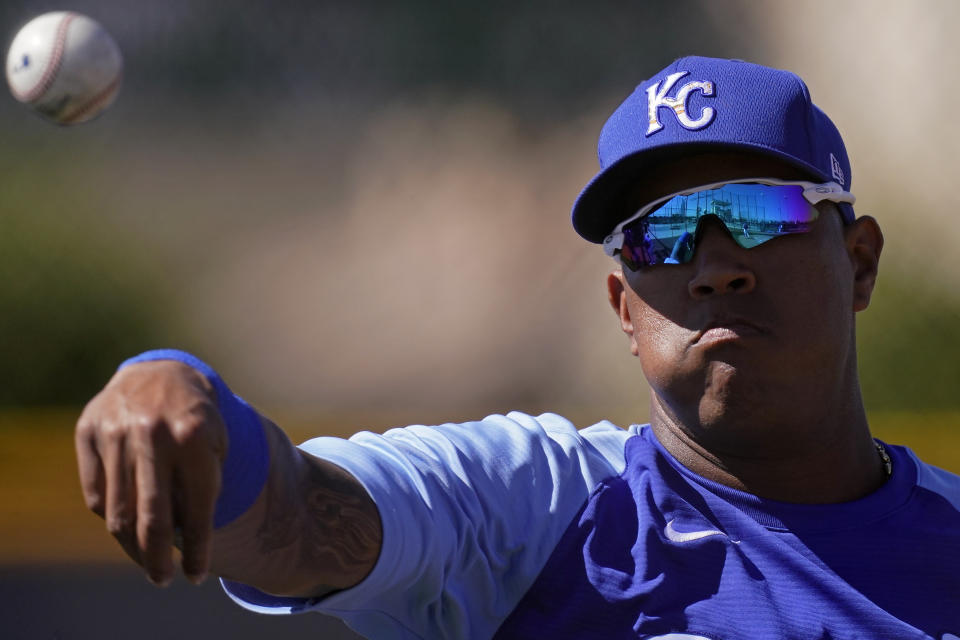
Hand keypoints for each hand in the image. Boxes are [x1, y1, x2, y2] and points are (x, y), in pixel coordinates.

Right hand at [75, 360, 226, 585]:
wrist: (163, 374)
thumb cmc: (197, 421)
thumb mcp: (216, 447)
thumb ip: (203, 489)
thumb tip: (183, 543)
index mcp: (194, 437)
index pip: (197, 509)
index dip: (199, 549)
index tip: (196, 575)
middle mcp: (153, 433)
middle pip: (151, 517)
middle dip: (158, 558)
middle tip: (163, 580)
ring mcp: (116, 431)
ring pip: (118, 511)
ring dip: (131, 546)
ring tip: (147, 561)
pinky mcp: (88, 430)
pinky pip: (96, 493)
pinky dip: (112, 515)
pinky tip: (126, 523)